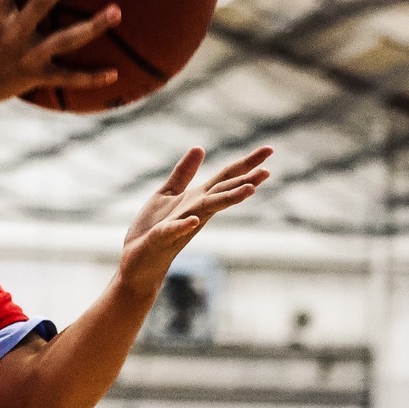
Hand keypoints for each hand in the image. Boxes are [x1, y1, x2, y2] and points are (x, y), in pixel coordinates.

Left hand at [117, 146, 272, 298]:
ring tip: (249, 190)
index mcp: (198, 198)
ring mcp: (181, 225)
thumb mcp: (169, 193)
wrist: (138, 261)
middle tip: (268, 171)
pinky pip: (174, 230)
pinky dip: (184, 225)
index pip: (226, 177)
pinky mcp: (162, 237)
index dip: (247, 163)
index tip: (270, 150)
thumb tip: (200, 147)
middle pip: (223, 192)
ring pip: (207, 209)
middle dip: (245, 182)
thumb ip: (184, 173)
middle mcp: (196, 211)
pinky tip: (193, 220)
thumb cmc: (153, 228)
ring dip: (227, 200)